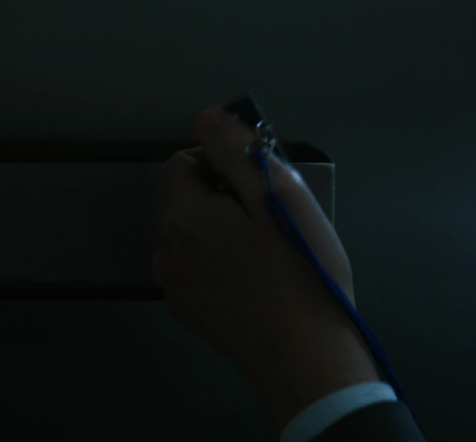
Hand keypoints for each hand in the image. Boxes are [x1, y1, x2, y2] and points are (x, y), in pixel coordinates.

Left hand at [152, 107, 380, 427]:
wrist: (307, 358)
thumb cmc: (303, 275)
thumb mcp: (280, 194)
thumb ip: (236, 149)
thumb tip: (207, 118)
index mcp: (184, 216)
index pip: (185, 161)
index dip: (223, 162)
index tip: (260, 182)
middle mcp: (167, 250)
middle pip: (190, 199)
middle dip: (227, 198)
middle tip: (275, 220)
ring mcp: (176, 286)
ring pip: (196, 235)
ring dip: (225, 232)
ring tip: (272, 254)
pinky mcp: (191, 313)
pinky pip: (201, 269)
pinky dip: (224, 265)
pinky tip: (261, 281)